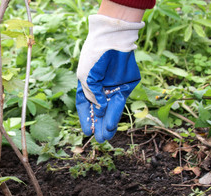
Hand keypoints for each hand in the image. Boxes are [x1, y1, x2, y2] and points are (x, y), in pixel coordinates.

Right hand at [76, 14, 143, 142]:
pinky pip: (118, 103)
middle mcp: (100, 89)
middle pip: (98, 111)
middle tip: (98, 139)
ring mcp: (112, 88)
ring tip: (104, 138)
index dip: (85, 118)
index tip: (87, 131)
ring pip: (109, 110)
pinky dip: (114, 114)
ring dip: (106, 123)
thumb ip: (92, 95)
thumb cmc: (94, 57)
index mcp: (87, 85)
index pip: (85, 105)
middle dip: (98, 125)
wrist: (113, 41)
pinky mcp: (125, 87)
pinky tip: (110, 125)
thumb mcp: (87, 77)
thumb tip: (99, 111)